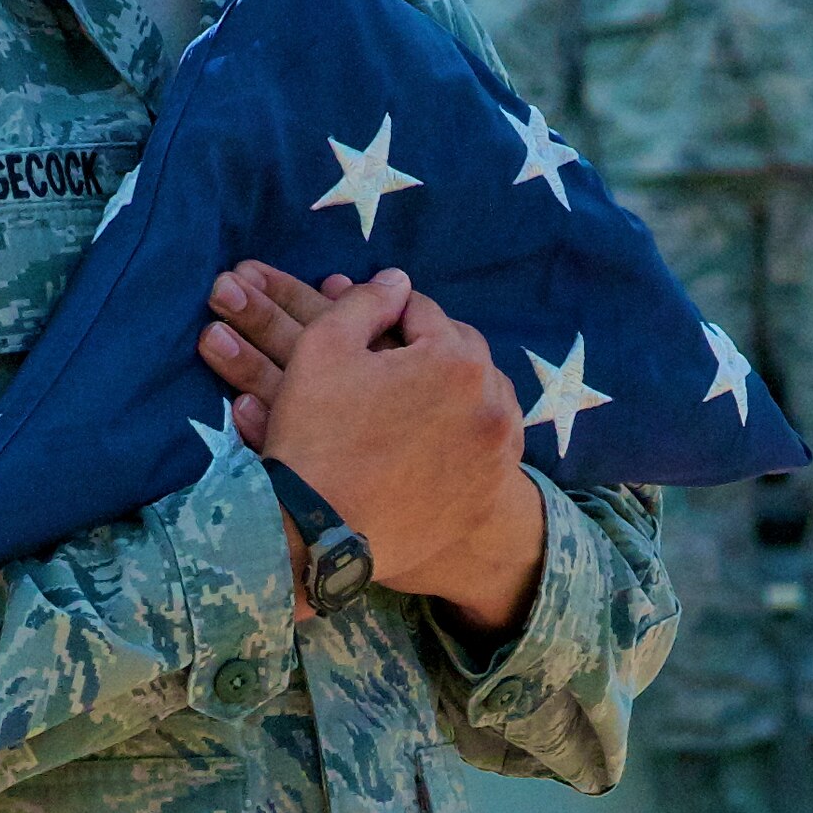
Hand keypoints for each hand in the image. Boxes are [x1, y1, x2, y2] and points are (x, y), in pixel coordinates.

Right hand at [199, 262, 543, 638]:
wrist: (317, 532)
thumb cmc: (315, 433)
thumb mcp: (322, 347)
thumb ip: (365, 301)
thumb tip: (398, 280)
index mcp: (455, 359)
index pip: (423, 312)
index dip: (386, 315)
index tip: (362, 333)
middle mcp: (492, 402)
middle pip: (462, 352)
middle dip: (427, 349)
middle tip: (386, 366)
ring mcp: (497, 453)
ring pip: (483, 398)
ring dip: (455, 389)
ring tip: (413, 401)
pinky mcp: (489, 493)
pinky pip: (487, 447)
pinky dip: (465, 435)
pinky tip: (431, 440)